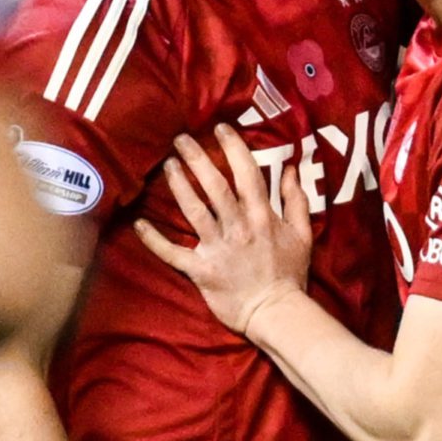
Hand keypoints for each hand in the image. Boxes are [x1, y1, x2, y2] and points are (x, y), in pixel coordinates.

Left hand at [135, 125, 311, 335]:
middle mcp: (238, 226)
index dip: (233, 148)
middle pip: (215, 186)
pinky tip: (139, 224)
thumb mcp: (302, 234)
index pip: (247, 173)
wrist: (276, 312)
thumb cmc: (289, 274)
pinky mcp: (201, 270)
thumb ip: (296, 200)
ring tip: (167, 165)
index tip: (220, 129)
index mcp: (262, 216)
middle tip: (181, 139)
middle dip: (198, 158)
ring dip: (179, 186)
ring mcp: (218, 248)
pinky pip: (173, 254)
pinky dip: (154, 240)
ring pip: (194, 210)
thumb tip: (292, 169)